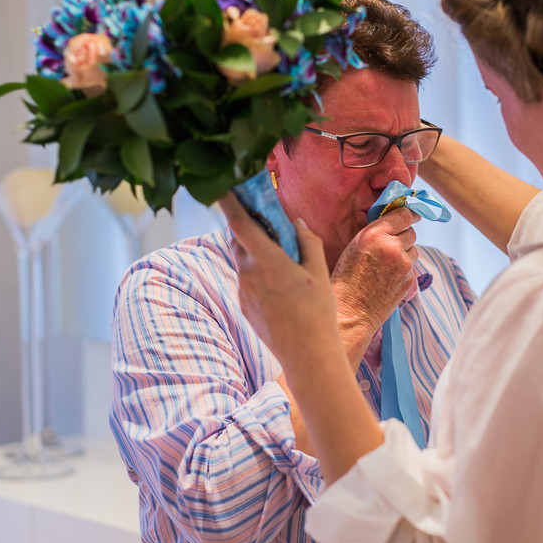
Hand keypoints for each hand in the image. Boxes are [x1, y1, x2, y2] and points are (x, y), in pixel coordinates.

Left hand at [221, 192, 340, 375]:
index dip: (230, 204)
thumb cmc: (318, 312)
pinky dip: (257, 273)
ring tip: (279, 258)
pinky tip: (280, 286)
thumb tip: (295, 223)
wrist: (307, 355)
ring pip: (242, 261)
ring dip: (253, 252)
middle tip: (267, 224)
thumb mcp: (319, 272)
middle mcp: (249, 275)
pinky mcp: (243, 306)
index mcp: (268, 262)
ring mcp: (243, 292)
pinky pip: (246, 280)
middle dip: (247, 227)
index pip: (241, 225)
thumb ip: (306, 242)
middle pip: (238, 240)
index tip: (223, 187)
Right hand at [331, 207, 421, 363]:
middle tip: (392, 243)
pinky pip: (411, 268)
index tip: (412, 214)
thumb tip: (392, 222)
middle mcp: (392, 247)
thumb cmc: (345, 278)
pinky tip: (387, 278)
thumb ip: (375, 232)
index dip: (409, 214)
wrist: (350, 311)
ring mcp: (403, 265)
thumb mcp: (354, 246)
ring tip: (386, 264)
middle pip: (411, 232)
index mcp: (375, 234)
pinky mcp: (409, 280)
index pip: (404, 215)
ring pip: (413, 250)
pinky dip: (403, 270)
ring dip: (405, 253)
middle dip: (404, 235)